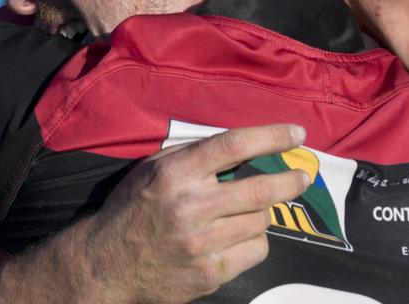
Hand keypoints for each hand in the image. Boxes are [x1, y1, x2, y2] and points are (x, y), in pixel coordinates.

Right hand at [80, 123, 311, 303]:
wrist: (105, 264)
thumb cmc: (134, 208)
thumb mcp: (154, 169)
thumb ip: (195, 154)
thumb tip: (245, 144)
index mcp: (176, 174)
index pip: (234, 146)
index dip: (272, 137)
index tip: (297, 134)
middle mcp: (190, 207)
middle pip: (260, 190)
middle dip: (291, 181)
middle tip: (303, 177)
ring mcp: (201, 244)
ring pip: (261, 221)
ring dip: (260, 214)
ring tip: (244, 213)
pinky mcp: (208, 273)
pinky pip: (256, 251)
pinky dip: (254, 241)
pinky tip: (237, 237)